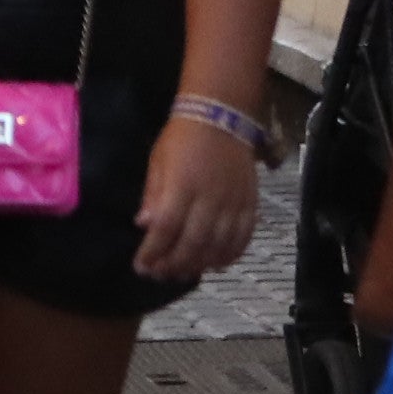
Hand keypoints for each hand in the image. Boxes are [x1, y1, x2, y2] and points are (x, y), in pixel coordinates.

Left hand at [133, 113, 264, 280]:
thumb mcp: (157, 162)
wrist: (222, 118)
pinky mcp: (251, 204)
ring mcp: (234, 203)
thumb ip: (153, 195)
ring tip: (183, 273)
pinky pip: (244, 237)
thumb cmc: (181, 139)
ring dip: (200, 265)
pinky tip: (215, 264)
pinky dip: (230, 255)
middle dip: (174, 264)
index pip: (166, 228)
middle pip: (194, 242)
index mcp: (182, 186)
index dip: (153, 251)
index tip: (141, 266)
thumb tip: (144, 226)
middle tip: (160, 275)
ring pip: (219, 245)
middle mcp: (210, 198)